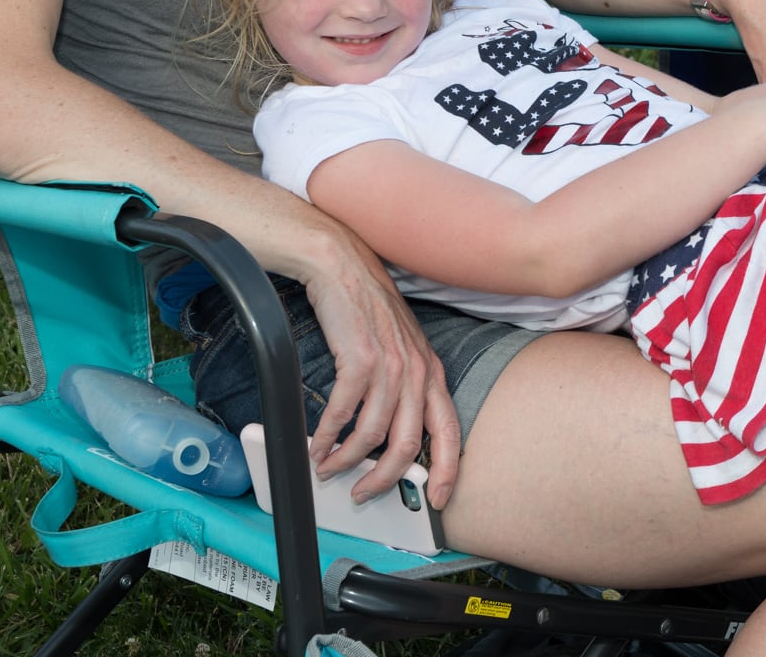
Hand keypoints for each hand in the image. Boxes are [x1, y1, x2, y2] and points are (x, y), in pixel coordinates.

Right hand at [304, 255, 461, 507]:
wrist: (343, 267)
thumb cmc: (370, 309)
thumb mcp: (403, 349)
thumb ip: (407, 387)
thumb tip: (395, 432)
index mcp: (432, 372)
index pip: (449, 431)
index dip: (445, 470)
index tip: (436, 498)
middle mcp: (417, 372)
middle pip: (407, 445)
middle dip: (384, 479)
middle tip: (363, 493)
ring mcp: (390, 366)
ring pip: (372, 435)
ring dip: (346, 460)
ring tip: (329, 468)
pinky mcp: (359, 360)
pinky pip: (342, 413)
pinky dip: (326, 436)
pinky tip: (316, 444)